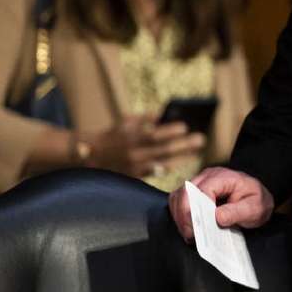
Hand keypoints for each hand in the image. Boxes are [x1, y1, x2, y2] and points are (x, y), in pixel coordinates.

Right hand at [84, 115, 205, 176]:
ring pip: (164, 164)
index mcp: (131, 138)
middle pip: (165, 150)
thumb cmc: (111, 136)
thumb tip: (163, 114)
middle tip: (201, 139)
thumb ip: (144, 119)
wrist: (90, 158)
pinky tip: (184, 161)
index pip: (156, 134)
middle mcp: (134, 154)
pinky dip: (171, 166)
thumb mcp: (125, 123)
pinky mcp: (136, 177)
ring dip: (183, 158)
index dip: (172, 131)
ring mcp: (136, 167)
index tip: (185, 126)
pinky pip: (158, 173)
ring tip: (197, 152)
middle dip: (185, 144)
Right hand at [168, 166, 273, 240]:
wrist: (257, 198)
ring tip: (189, 234)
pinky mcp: (193, 192)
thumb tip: (217, 217)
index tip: (197, 227)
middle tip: (191, 235)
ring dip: (180, 216)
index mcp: (223, 177)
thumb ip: (236, 212)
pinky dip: (179, 215)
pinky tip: (188, 228)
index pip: (203, 190)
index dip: (197, 208)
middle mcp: (207, 176)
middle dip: (184, 215)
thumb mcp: (254, 208)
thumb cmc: (256, 201)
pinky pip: (178, 202)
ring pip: (178, 197)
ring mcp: (199, 183)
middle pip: (185, 192)